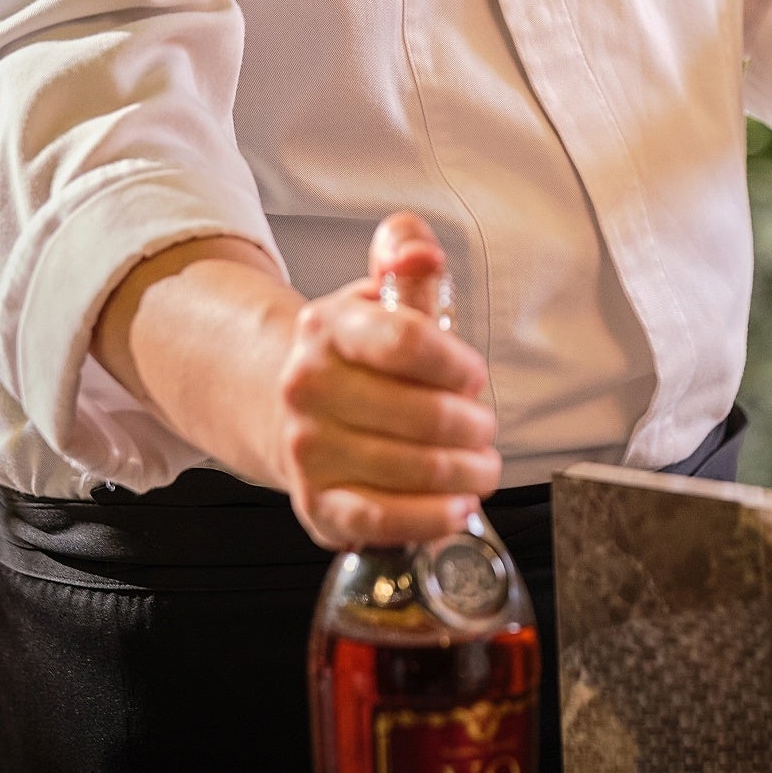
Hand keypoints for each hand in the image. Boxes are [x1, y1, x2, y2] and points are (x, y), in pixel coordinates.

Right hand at [270, 213, 501, 547]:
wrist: (288, 409)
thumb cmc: (357, 356)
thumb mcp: (379, 295)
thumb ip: (406, 259)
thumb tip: (417, 252)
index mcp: (330, 329)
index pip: (407, 341)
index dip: (456, 364)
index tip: (474, 375)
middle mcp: (308, 389)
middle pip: (422, 415)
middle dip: (473, 425)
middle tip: (484, 427)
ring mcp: (309, 450)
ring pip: (412, 469)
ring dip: (466, 472)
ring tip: (481, 466)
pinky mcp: (318, 504)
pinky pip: (382, 520)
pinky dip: (430, 518)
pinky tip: (456, 507)